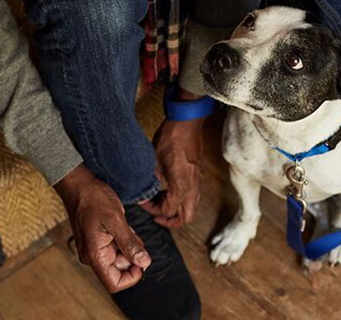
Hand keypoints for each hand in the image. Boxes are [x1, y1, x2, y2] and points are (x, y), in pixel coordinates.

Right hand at [55, 165, 150, 292]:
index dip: (132, 276)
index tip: (143, 260)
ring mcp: (95, 249)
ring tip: (125, 226)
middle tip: (132, 233)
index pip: (114, 283)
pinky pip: (117, 247)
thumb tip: (144, 263)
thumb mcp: (116, 220)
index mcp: (95, 255)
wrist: (79, 186)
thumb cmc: (94, 200)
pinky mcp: (98, 241)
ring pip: (120, 257)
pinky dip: (125, 239)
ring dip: (130, 245)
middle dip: (133, 255)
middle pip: (120, 270)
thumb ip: (129, 244)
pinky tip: (122, 225)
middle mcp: (93, 256)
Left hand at [141, 89, 204, 227]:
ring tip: (160, 200)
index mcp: (181, 183)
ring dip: (176, 209)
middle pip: (186, 216)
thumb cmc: (172, 136)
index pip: (169, 210)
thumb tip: (143, 193)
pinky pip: (192, 195)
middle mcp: (192, 185)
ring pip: (191, 206)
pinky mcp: (198, 173)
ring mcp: (197, 179)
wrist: (188, 120)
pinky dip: (180, 198)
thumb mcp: (154, 160)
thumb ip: (150, 181)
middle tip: (156, 215)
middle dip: (170, 220)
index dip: (154, 211)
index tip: (143, 202)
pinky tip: (168, 189)